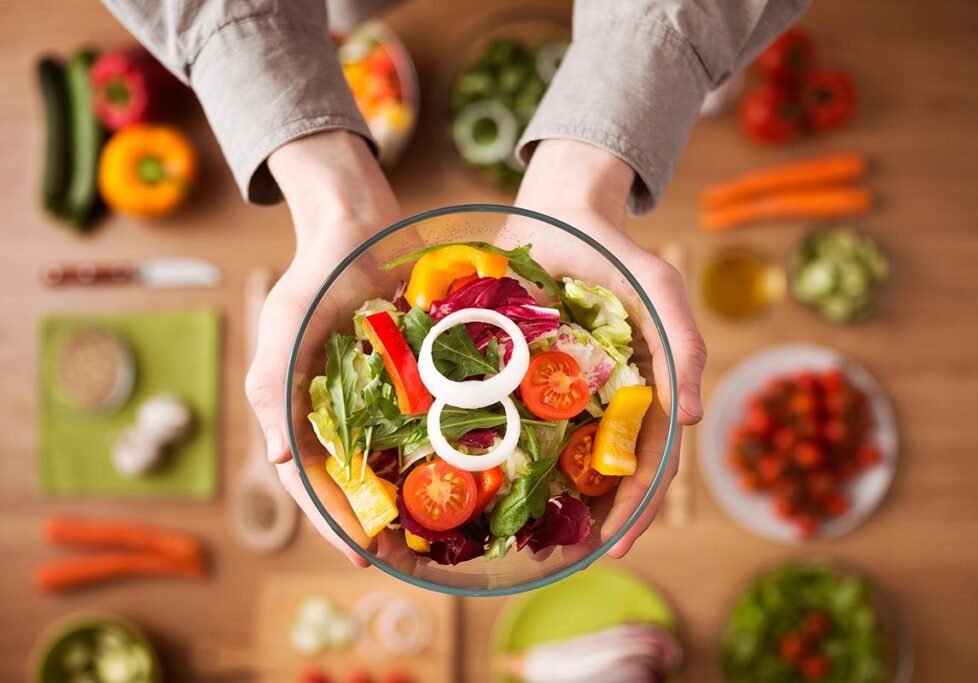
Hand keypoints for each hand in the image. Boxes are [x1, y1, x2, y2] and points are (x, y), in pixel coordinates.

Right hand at [245, 131, 398, 565]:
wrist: (360, 223)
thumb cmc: (317, 273)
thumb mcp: (286, 326)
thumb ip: (274, 389)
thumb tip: (276, 459)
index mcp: (297, 410)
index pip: (311, 483)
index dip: (334, 523)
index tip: (364, 556)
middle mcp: (337, 412)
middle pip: (355, 485)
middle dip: (378, 526)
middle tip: (411, 562)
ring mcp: (376, 399)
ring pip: (391, 464)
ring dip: (410, 502)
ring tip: (439, 540)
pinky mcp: (411, 380)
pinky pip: (425, 427)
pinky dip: (439, 455)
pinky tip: (466, 479)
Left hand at [515, 140, 706, 557]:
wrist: (561, 210)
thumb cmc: (619, 253)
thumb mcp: (661, 289)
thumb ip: (684, 344)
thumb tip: (694, 420)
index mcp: (641, 392)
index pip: (647, 462)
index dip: (636, 508)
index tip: (617, 546)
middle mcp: (600, 401)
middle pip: (601, 472)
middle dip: (593, 518)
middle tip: (568, 558)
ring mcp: (558, 391)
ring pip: (555, 456)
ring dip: (548, 499)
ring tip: (526, 539)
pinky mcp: (516, 374)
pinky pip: (510, 419)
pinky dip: (503, 451)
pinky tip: (483, 480)